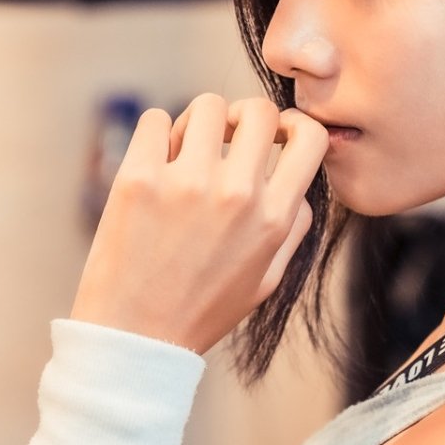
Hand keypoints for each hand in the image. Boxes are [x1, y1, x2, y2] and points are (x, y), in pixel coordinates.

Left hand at [68, 93, 328, 353]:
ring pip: (206, 106)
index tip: (273, 135)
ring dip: (198, 124)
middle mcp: (236, 194)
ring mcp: (186, 183)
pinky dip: (155, 135)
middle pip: (257, 110)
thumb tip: (299, 179)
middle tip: (224, 142)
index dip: (294, 125)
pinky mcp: (138, 178)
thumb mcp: (267, 279)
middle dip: (243, 118)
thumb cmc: (201, 310)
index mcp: (274, 219)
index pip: (311, 137)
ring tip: (184, 156)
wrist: (134, 338)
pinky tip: (153, 164)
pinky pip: (154, 119)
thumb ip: (293, 227)